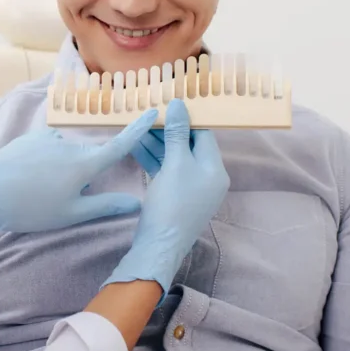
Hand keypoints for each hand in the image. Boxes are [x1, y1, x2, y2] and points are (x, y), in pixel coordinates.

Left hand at [0, 109, 157, 233]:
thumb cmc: (31, 209)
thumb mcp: (71, 214)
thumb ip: (106, 206)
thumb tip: (137, 203)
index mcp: (85, 164)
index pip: (119, 144)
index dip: (137, 128)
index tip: (151, 110)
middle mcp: (70, 145)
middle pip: (88, 157)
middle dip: (81, 176)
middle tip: (58, 199)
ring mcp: (49, 139)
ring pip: (66, 155)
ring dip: (61, 170)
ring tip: (38, 192)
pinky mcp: (31, 138)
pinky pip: (47, 150)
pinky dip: (44, 163)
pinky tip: (27, 179)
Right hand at [105, 99, 229, 294]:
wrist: (158, 246)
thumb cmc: (172, 203)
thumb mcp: (175, 164)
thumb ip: (177, 133)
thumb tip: (179, 104)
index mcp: (215, 169)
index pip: (204, 134)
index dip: (186, 118)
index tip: (167, 104)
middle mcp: (207, 177)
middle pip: (188, 144)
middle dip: (167, 129)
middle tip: (148, 114)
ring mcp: (190, 187)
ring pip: (174, 157)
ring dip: (156, 142)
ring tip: (137, 125)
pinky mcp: (174, 195)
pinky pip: (166, 170)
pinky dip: (152, 158)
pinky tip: (134, 145)